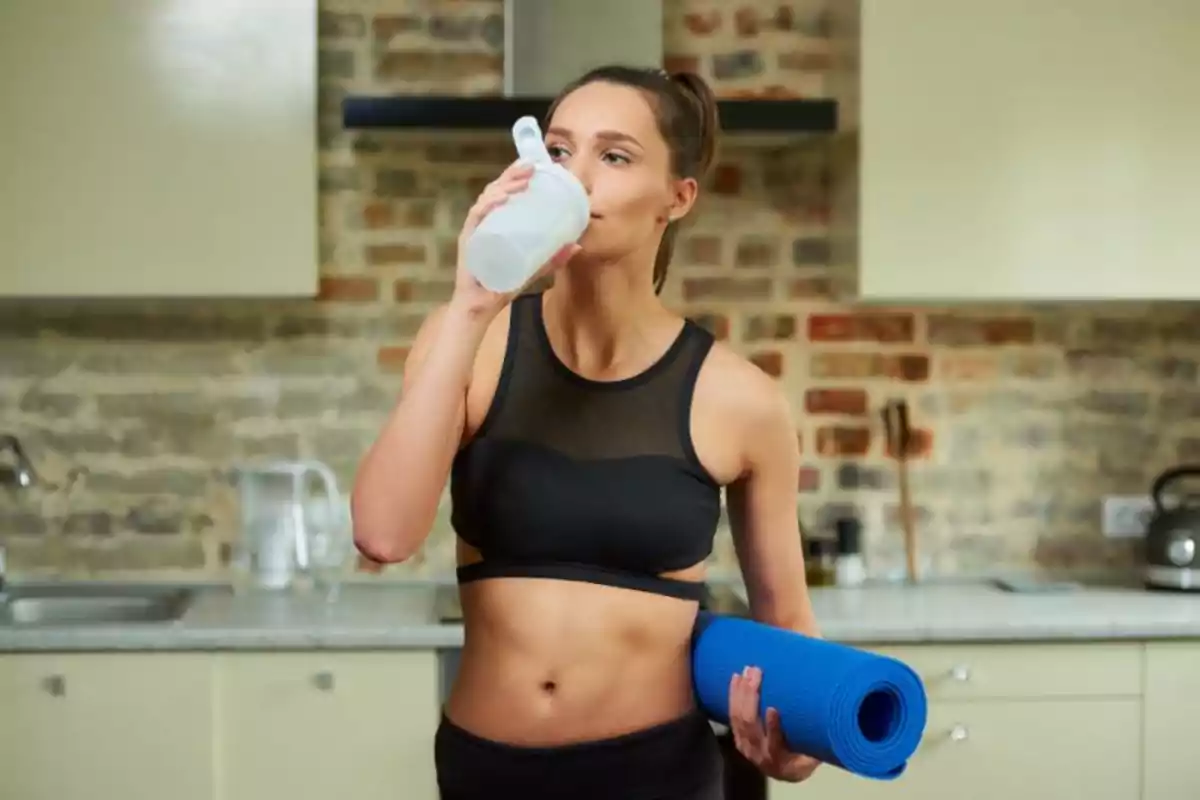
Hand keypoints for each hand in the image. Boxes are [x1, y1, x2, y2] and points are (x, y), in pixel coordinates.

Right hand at [451, 159, 580, 319]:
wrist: (481, 306)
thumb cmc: (503, 284)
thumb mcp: (533, 268)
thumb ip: (552, 257)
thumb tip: (577, 245)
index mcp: (498, 223)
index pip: (506, 192)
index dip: (518, 175)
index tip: (536, 164)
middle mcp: (485, 221)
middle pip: (497, 189)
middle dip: (513, 174)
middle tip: (532, 166)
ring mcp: (476, 229)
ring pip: (487, 198)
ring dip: (505, 186)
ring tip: (523, 180)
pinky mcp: (469, 240)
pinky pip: (477, 217)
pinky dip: (489, 205)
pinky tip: (503, 199)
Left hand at [729, 666, 820, 782]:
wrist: (786, 772)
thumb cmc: (805, 756)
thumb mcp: (815, 751)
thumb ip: (820, 736)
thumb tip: (838, 709)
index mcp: (781, 760)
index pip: (774, 744)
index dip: (772, 728)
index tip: (773, 709)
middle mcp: (760, 754)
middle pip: (751, 726)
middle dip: (751, 697)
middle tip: (756, 673)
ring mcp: (747, 747)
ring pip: (739, 719)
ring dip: (741, 692)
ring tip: (747, 671)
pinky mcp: (739, 738)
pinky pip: (732, 716)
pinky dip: (733, 696)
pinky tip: (736, 679)